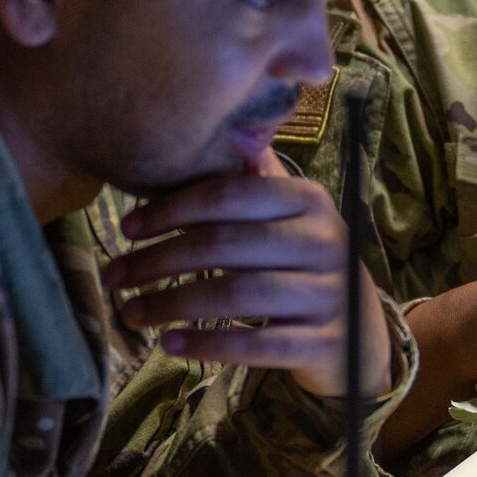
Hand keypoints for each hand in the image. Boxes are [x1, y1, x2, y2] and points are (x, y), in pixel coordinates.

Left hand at [105, 150, 389, 397]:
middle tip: (114, 274)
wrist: (362, 334)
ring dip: (172, 303)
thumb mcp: (292, 217)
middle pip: (224, 245)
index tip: (127, 228)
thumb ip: (256, 181)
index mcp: (309, 199)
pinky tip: (169, 343)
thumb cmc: (306, 265)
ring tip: (130, 312)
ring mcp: (328, 294)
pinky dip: (207, 343)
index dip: (171, 209)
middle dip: (158, 260)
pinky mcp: (323, 343)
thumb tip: (218, 132)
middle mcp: (322, 241)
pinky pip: (256, 344)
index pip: (228, 195)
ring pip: (234, 294)